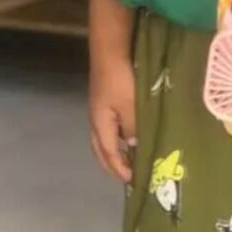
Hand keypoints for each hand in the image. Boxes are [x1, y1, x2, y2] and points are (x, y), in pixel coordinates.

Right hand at [89, 55, 136, 182]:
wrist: (110, 50)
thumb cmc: (121, 81)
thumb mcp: (130, 107)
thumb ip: (134, 129)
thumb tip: (135, 147)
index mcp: (100, 125)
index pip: (108, 154)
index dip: (120, 169)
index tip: (133, 180)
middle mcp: (96, 120)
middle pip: (101, 149)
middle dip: (113, 164)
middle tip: (128, 174)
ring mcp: (99, 109)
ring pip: (105, 138)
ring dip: (116, 151)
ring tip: (131, 157)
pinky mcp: (106, 100)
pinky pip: (111, 126)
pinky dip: (119, 137)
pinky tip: (131, 134)